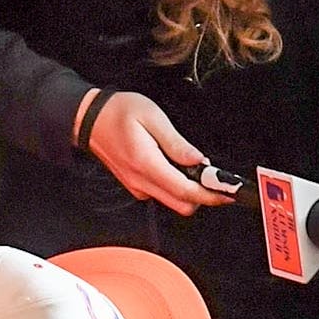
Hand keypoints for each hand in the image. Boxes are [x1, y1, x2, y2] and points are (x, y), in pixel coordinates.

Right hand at [84, 91, 231, 215]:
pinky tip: (179, 169)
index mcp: (146, 164)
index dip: (211, 194)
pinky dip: (176, 187)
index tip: (228, 192)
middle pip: (182, 205)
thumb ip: (177, 144)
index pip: (185, 191)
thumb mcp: (153, 118)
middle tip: (217, 179)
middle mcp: (141, 181)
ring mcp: (137, 186)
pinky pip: (162, 195)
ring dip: (191, 192)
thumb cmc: (118, 113)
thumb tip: (199, 161)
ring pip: (173, 202)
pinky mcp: (136, 186)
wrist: (90, 119)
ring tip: (198, 170)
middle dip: (204, 196)